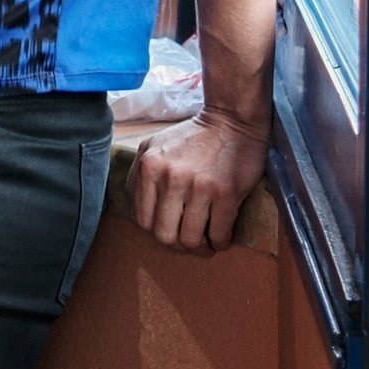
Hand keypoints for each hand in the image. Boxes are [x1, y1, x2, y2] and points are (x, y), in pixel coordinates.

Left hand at [130, 109, 268, 252]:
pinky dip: (219, 243)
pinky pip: (219, 234)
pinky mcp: (226, 193)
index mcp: (149, 167)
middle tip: (188, 242)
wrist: (231, 120)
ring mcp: (199, 187)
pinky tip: (220, 237)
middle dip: (177, 245)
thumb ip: (139, 175)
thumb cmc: (193, 137)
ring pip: (190, 239)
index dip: (156, 231)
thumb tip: (137, 207)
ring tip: (205, 243)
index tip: (169, 230)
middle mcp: (171, 178)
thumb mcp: (154, 147)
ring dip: (199, 248)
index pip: (143, 220)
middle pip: (164, 234)